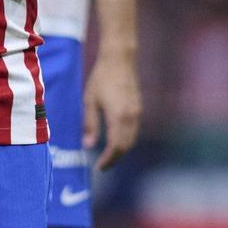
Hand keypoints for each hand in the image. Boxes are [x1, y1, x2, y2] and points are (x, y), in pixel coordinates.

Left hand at [83, 51, 141, 169]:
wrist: (120, 59)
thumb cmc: (101, 78)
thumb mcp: (89, 101)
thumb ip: (90, 125)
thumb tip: (89, 145)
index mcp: (118, 117)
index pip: (115, 147)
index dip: (108, 160)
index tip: (99, 168)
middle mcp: (131, 117)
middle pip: (126, 146)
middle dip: (114, 158)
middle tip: (102, 165)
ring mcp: (137, 113)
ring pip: (132, 140)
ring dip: (121, 150)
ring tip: (108, 156)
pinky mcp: (138, 108)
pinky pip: (134, 131)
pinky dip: (125, 140)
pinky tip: (115, 141)